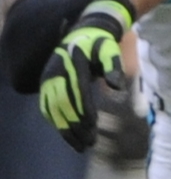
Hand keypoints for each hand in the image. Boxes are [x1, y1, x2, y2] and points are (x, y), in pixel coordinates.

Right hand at [39, 0, 135, 150]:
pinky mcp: (45, 86)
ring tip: (81, 145)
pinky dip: (57, 124)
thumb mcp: (110, 49)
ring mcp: (47, 79)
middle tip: (89, 142)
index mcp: (72, 62)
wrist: (83, 33)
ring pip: (53, 110)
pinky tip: (69, 137)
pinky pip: (48, 108)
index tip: (93, 126)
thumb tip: (117, 88)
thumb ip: (114, 66)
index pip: (77, 90)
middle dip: (76, 125)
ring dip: (66, 129)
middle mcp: (56, 71)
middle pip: (63, 103)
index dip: (84, 109)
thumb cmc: (100, 43)